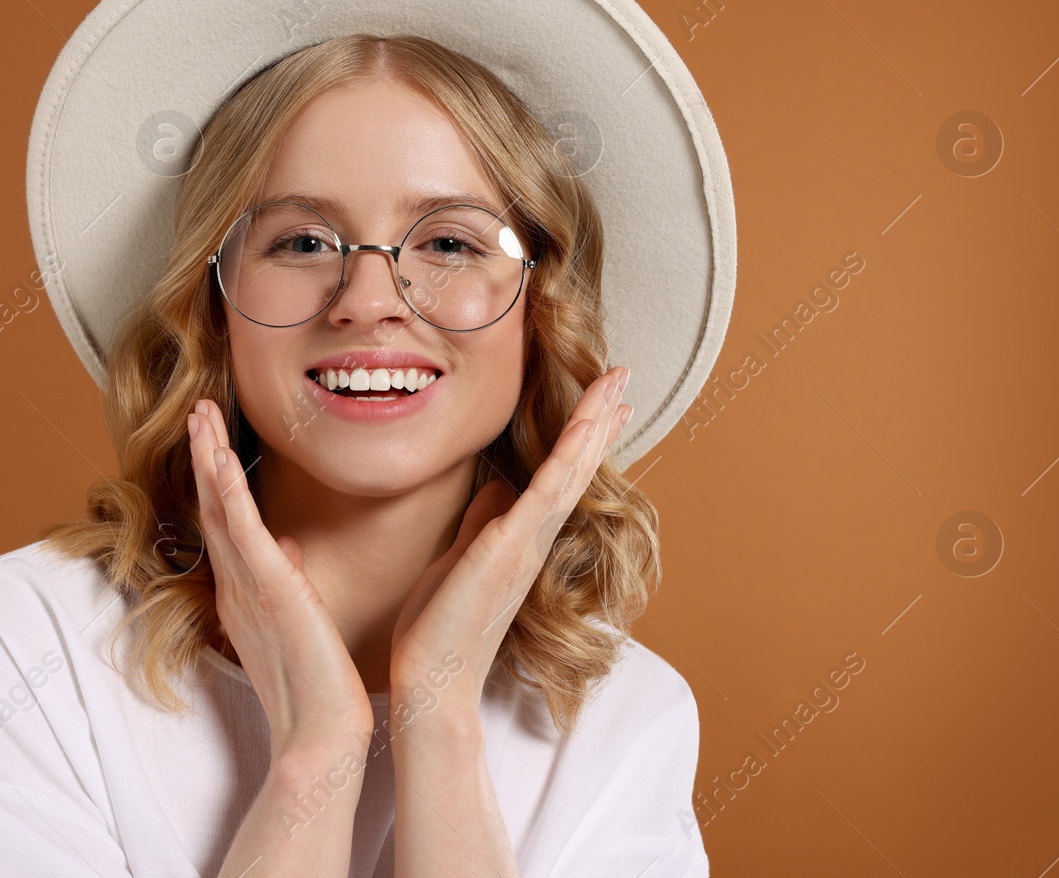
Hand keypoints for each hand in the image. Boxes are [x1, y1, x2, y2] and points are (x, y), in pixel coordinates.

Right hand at [186, 399, 374, 760]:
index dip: (214, 477)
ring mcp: (246, 585)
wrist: (320, 732)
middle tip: (196, 407)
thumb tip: (291, 547)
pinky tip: (218, 456)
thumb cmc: (318, 685)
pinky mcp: (267, 587)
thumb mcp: (300, 621)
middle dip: (203, 454)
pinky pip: (240, 529)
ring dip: (208, 456)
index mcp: (244, 591)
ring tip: (200, 411)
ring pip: (219, 507)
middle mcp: (235, 584)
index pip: (225, 521)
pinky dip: (226, 490)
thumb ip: (288, 582)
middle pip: (212, 505)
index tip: (212, 436)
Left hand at [388, 366, 632, 712]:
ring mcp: (527, 543)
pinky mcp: (509, 549)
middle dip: (600, 418)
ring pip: (570, 472)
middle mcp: (535, 538)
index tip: (608, 404)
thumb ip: (483, 523)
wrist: (435, 682)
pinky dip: (568, 458)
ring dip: (593, 424)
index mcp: (522, 537)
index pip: (561, 476)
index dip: (585, 438)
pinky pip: (545, 494)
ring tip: (617, 385)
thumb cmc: (440, 628)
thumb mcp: (460, 558)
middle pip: (577, 466)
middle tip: (624, 377)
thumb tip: (497, 488)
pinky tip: (584, 427)